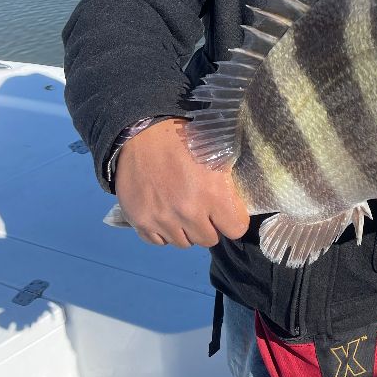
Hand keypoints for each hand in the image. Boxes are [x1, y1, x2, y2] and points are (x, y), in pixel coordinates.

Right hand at [115, 118, 249, 247]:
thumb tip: (234, 205)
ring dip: (186, 230)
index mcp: (213, 194)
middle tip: (202, 209)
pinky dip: (163, 232)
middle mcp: (189, 213)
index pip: (236, 228)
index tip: (227, 213)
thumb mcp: (216, 155)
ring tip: (181, 210)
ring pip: (183, 243)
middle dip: (209, 226)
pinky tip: (163, 215)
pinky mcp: (141, 222)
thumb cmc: (184, 139)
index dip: (233, 220)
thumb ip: (226, 185)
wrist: (142, 134)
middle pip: (209, 239)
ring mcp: (163, 220)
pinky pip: (158, 242)